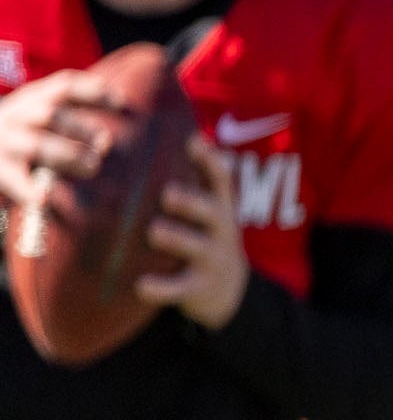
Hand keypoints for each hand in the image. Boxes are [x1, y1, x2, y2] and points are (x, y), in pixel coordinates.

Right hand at [0, 69, 121, 209]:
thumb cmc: (19, 138)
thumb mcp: (36, 119)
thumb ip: (67, 122)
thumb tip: (107, 141)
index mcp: (31, 100)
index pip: (64, 87)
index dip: (93, 92)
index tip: (123, 103)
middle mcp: (17, 117)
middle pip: (51, 115)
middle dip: (81, 128)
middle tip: (106, 144)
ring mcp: (5, 143)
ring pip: (38, 144)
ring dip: (68, 154)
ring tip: (92, 167)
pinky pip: (16, 180)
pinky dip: (30, 190)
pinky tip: (44, 200)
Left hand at [136, 139, 248, 328]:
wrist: (226, 288)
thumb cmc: (200, 235)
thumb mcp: (204, 209)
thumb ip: (181, 181)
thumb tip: (139, 131)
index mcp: (219, 206)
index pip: (219, 179)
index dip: (208, 160)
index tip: (191, 142)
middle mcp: (220, 230)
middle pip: (212, 212)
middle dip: (192, 202)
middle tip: (167, 193)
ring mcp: (213, 259)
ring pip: (198, 247)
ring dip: (178, 238)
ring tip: (156, 231)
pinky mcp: (200, 287)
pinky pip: (181, 287)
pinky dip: (162, 287)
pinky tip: (141, 285)